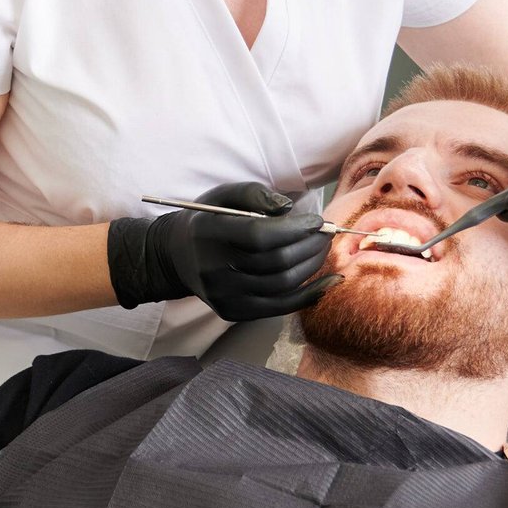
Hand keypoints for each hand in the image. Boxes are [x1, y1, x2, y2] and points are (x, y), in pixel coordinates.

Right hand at [108, 182, 339, 319]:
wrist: (177, 256)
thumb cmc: (209, 220)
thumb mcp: (224, 196)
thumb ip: (254, 194)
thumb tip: (288, 209)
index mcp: (209, 235)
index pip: (259, 236)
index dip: (294, 229)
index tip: (316, 221)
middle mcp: (214, 270)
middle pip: (275, 262)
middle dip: (310, 246)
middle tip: (325, 233)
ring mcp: (223, 295)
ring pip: (282, 285)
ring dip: (312, 266)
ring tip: (322, 249)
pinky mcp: (233, 312)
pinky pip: (279, 307)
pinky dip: (309, 295)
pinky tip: (329, 281)